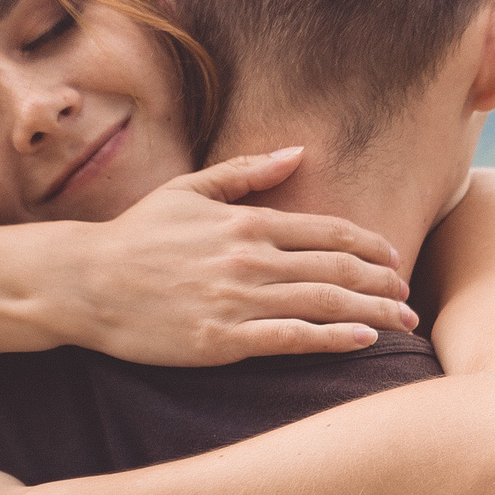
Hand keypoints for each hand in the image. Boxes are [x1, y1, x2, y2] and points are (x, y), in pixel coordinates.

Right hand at [54, 148, 418, 363]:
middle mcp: (250, 258)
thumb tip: (298, 153)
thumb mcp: (188, 190)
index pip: (328, 231)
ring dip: (373, 312)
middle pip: (338, 268)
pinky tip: (364, 341)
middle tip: (411, 297)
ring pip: (325, 303)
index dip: (370, 245)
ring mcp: (238, 300)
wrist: (83, 282)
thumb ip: (246, 173)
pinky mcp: (222, 339)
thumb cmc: (135, 236)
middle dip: (383, 283)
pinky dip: (333, 338)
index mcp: (246, 222)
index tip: (395, 259)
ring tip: (405, 322)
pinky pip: (292, 338)